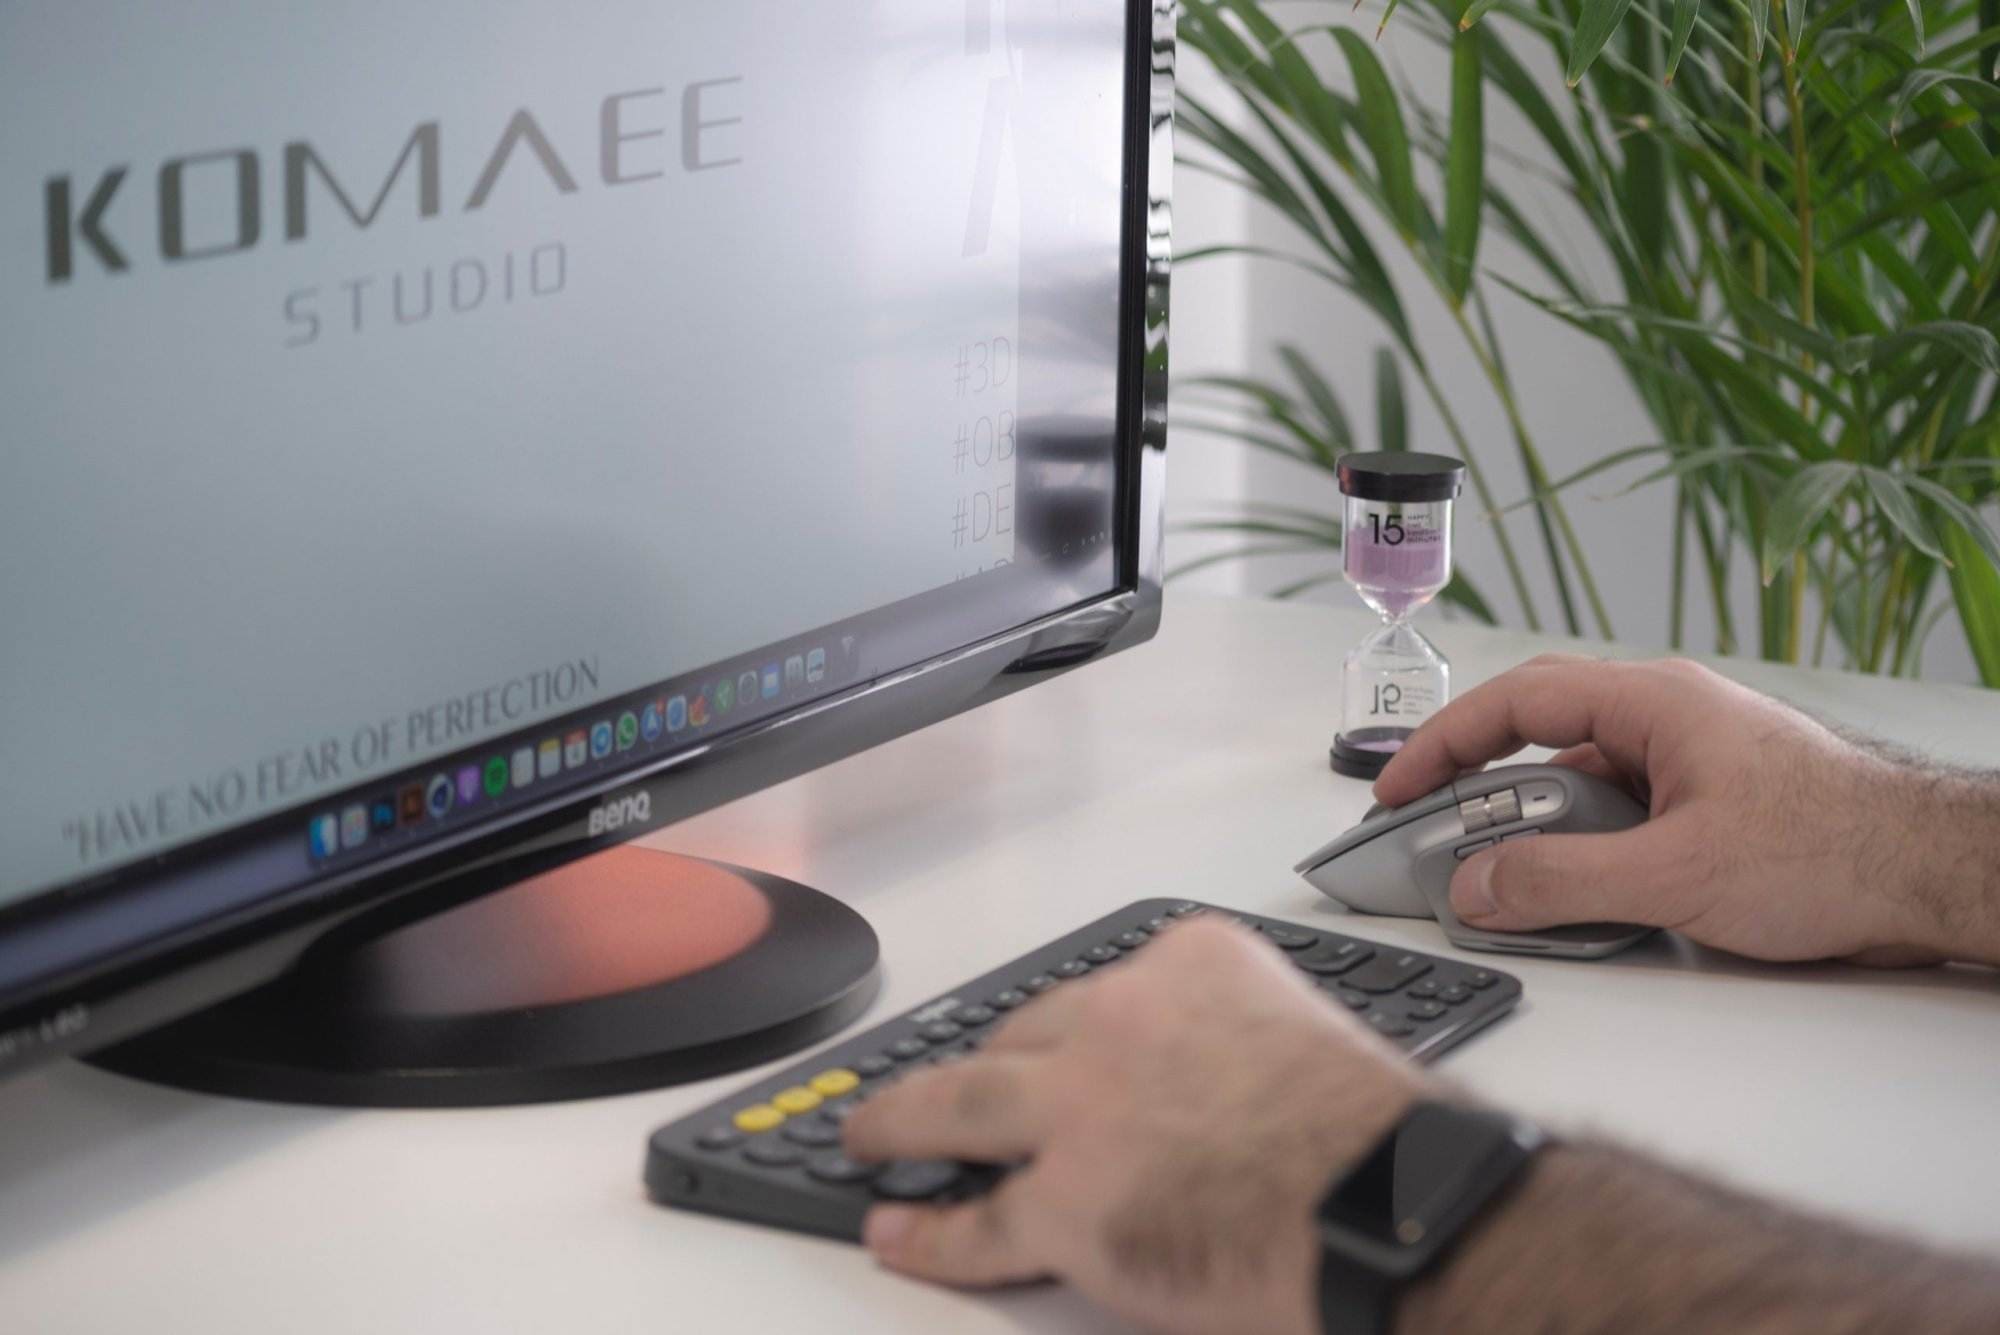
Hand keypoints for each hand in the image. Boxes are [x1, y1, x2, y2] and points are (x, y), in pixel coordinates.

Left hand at [841, 918, 1429, 1334]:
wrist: (1390, 1203)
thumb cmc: (1377, 1134)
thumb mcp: (1302, 1031)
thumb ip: (1234, 1040)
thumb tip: (1211, 1095)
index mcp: (1188, 964)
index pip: (1105, 990)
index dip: (1073, 1034)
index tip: (1055, 1045)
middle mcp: (1119, 1016)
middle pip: (1022, 1035)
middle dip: (991, 1067)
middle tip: (960, 1092)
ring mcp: (1081, 1108)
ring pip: (958, 1103)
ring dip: (905, 1119)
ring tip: (872, 1134)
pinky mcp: (1064, 1202)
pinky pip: (976, 1222)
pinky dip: (928, 1232)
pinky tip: (896, 1232)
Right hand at [1374, 654, 1990, 964]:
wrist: (1932, 873)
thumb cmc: (1832, 851)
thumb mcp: (1675, 875)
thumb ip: (1560, 882)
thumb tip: (1477, 887)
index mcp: (1654, 703)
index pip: (1516, 701)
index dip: (1443, 744)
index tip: (1398, 789)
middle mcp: (1668, 717)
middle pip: (1540, 730)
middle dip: (1476, 779)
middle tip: (1428, 825)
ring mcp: (1691, 757)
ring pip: (1582, 777)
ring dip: (1536, 821)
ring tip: (1503, 876)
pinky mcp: (1711, 798)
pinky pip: (1620, 808)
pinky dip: (1582, 842)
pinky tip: (1576, 888)